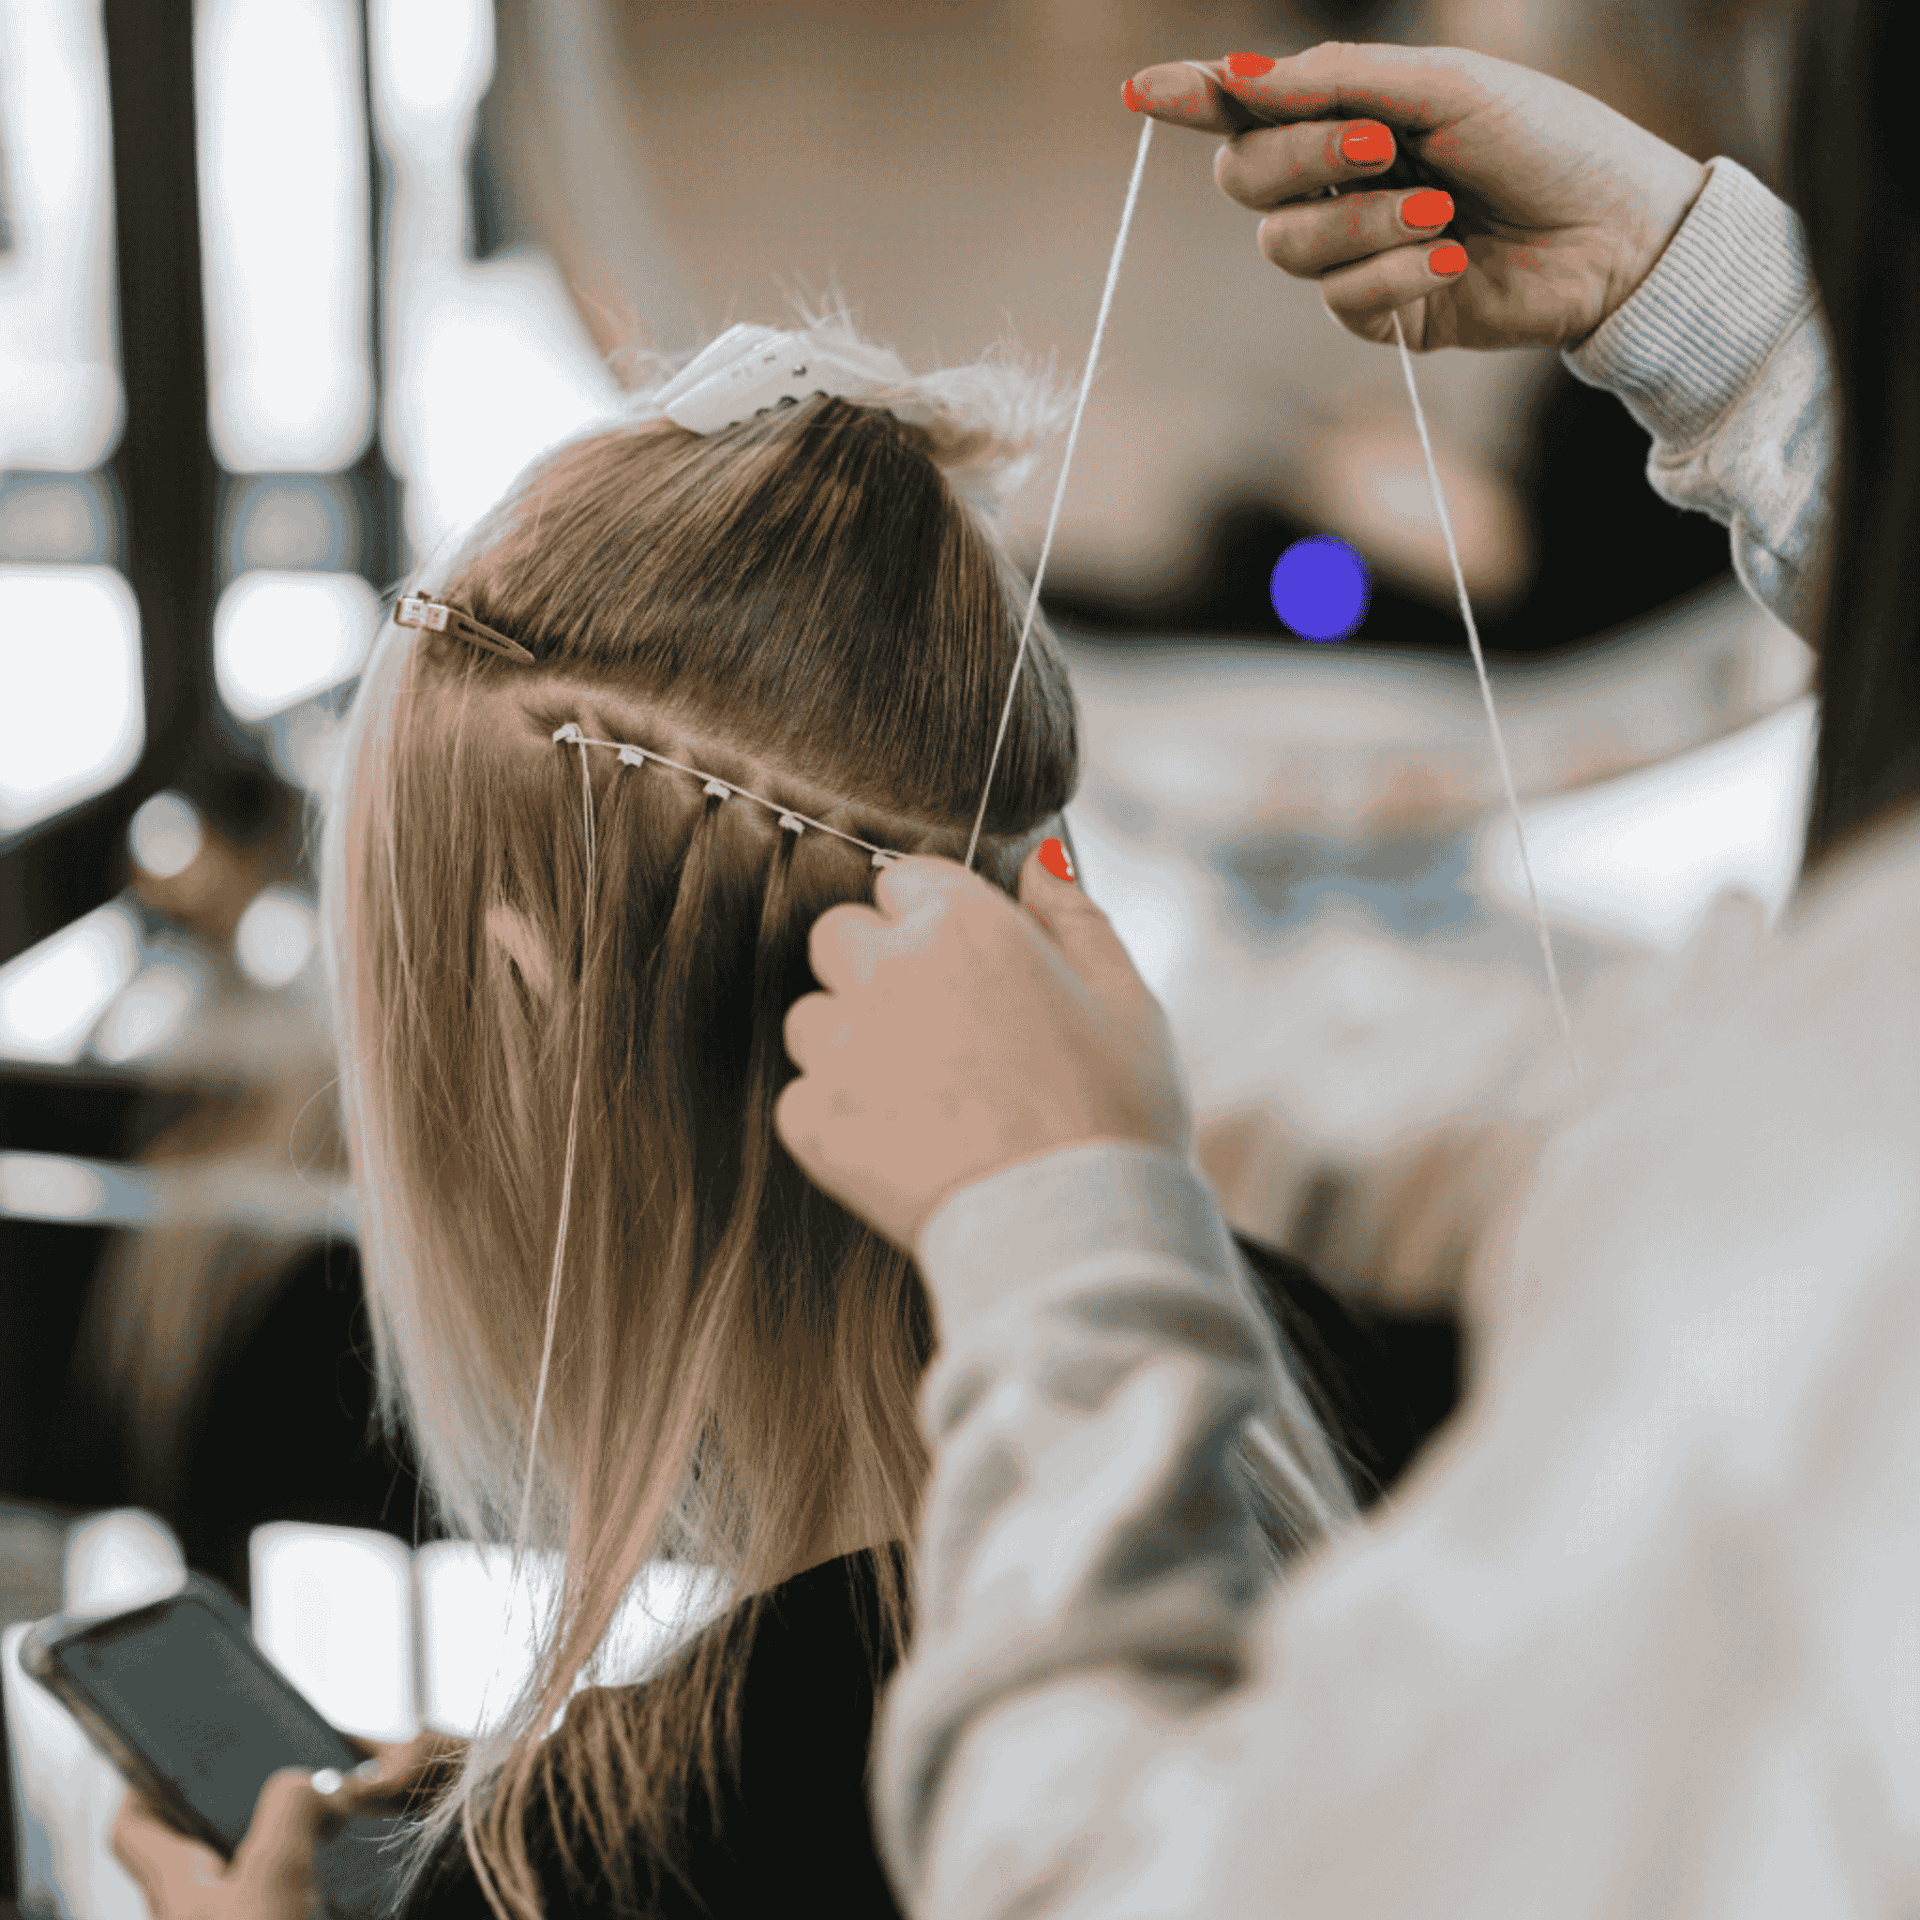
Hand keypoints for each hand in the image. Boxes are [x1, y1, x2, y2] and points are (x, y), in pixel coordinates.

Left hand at [110, 1731, 462, 1918]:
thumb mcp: (274, 1876)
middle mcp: (195, 1912)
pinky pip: (280, 1902)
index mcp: (177, 1885)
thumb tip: (309, 1781)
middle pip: (199, 1845)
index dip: (146, 1785)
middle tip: (287, 1774)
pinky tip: (342, 1874)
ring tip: (329, 1818)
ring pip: (245, 1875)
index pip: (135, 1827)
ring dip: (285, 1843)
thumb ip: (289, 1812)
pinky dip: (308, 1881)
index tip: (174, 1753)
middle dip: (242, 1806)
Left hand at [775, 844, 1191, 1253]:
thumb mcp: (1125, 998)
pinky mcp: (815, 1121)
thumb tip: (1039, 866)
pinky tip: (902, 1142)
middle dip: (875, 967)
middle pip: (839, 936)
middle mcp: (889, 971)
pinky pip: (802, 1097)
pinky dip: (840, 1117)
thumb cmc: (1114, 1112)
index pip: (904, 879)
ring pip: (811, 1017)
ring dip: (850, 1041)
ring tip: (921, 1093)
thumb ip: (1073, 917)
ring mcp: (843, 1047)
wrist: (1077, 1231)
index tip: (961, 964)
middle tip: (936, 1028)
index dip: (933, 919)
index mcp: (963, 925)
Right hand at [1123, 42, 1709, 350]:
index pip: (1246, 108)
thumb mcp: (1442, 87)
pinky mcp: (1383, 314)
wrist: (1618, 231)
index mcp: (1348, 111)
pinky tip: (1451, 257)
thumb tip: (1234, 78)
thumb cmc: (1545, 140)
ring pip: (1286, 246)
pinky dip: (1394, 272)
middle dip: (1301, 156)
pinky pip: (1341, 301)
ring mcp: (1354, 252)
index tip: (1140, 92)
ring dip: (1362, 221)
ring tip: (1442, 210)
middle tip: (1379, 142)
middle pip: (1244, 179)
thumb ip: (1337, 80)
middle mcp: (1337, 181)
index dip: (1190, 99)